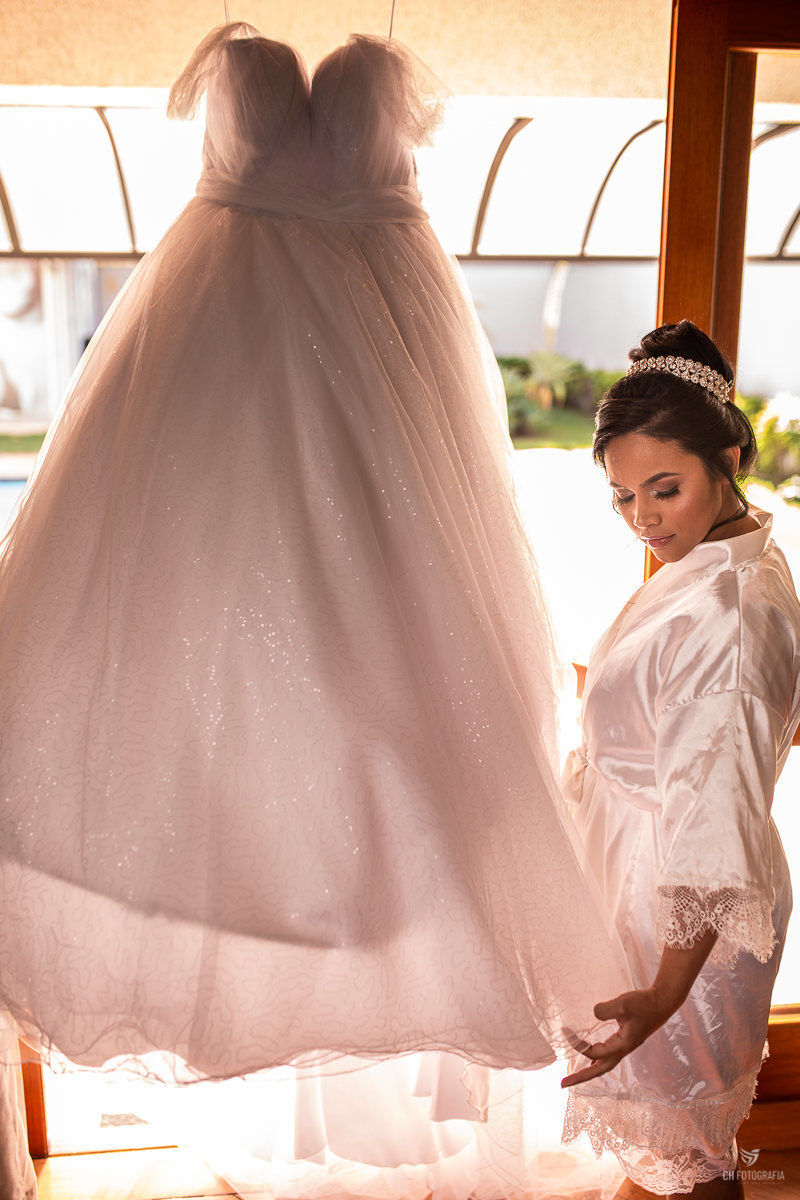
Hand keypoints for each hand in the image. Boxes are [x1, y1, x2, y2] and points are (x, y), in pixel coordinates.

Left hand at [560, 928, 718, 1087]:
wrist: (662, 1002)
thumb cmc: (644, 1004)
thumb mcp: (623, 1004)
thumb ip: (606, 1010)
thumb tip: (593, 1014)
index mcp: (622, 1046)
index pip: (594, 1053)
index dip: (577, 1045)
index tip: (565, 1032)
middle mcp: (623, 1050)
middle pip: (599, 1070)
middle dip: (580, 1077)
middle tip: (562, 1084)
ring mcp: (625, 1046)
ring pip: (604, 1063)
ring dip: (589, 1070)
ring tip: (575, 1075)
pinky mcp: (626, 1039)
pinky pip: (608, 1054)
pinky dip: (597, 1058)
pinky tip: (593, 1057)